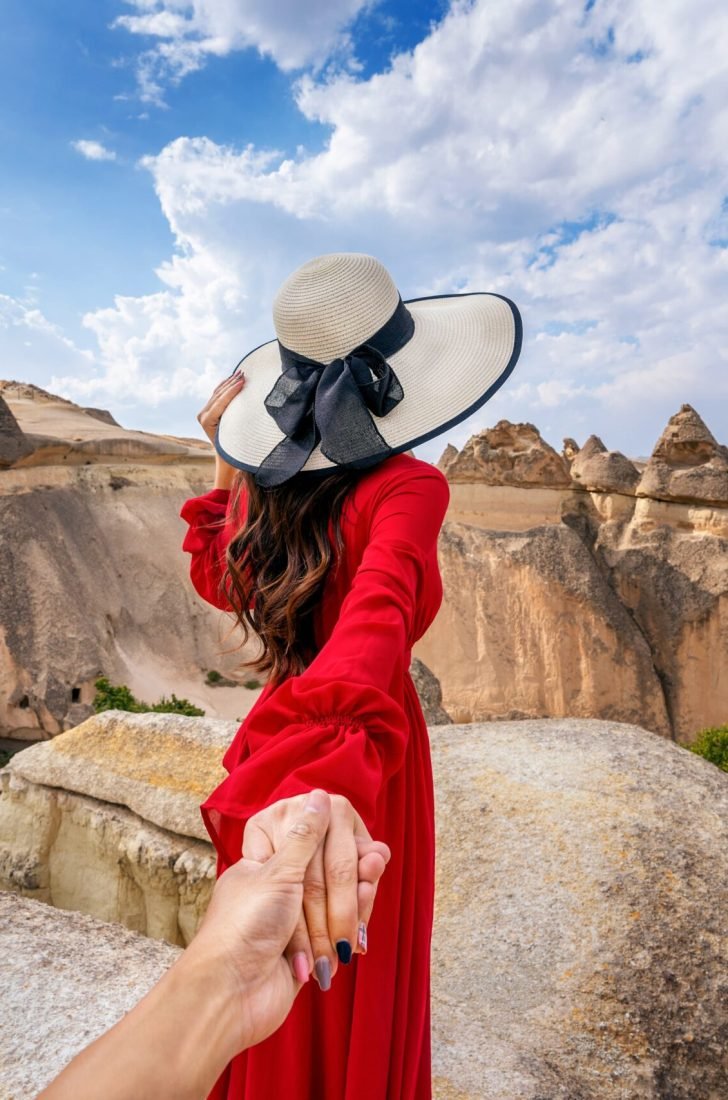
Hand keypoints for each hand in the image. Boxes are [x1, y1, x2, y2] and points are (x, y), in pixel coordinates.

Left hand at [186, 789, 334, 1050]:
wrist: (230, 994)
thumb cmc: (245, 926)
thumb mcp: (279, 873)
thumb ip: (306, 836)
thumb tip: (317, 796)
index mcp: (265, 855)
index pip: (313, 836)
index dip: (338, 844)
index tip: (360, 849)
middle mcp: (280, 880)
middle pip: (330, 869)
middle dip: (348, 883)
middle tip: (367, 882)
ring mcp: (295, 914)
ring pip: (340, 898)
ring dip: (353, 909)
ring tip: (359, 920)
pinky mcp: (310, 944)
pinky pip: (340, 927)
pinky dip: (352, 931)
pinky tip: (360, 938)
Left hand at [197, 373, 245, 444]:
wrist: (226, 457)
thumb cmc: (234, 450)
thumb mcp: (235, 436)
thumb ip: (237, 422)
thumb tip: (248, 410)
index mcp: (206, 421)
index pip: (220, 402)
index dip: (232, 391)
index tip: (243, 382)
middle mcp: (202, 415)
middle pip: (218, 395)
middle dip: (232, 384)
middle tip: (244, 375)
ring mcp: (204, 411)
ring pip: (217, 393)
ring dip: (230, 382)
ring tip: (240, 373)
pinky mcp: (208, 409)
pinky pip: (217, 394)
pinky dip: (225, 385)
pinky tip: (232, 378)